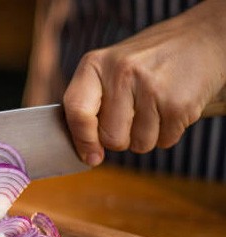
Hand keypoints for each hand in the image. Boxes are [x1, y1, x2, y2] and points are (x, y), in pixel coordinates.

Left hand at [63, 1, 225, 166]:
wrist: (200, 39)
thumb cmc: (146, 62)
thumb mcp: (109, 70)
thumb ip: (91, 105)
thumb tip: (88, 154)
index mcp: (95, 64)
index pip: (77, 111)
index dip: (83, 140)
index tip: (91, 157)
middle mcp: (121, 73)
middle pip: (110, 138)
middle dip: (122, 138)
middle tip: (134, 115)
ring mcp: (151, 87)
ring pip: (139, 145)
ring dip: (147, 136)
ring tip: (155, 107)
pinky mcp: (178, 103)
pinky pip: (164, 142)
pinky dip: (168, 133)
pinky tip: (171, 107)